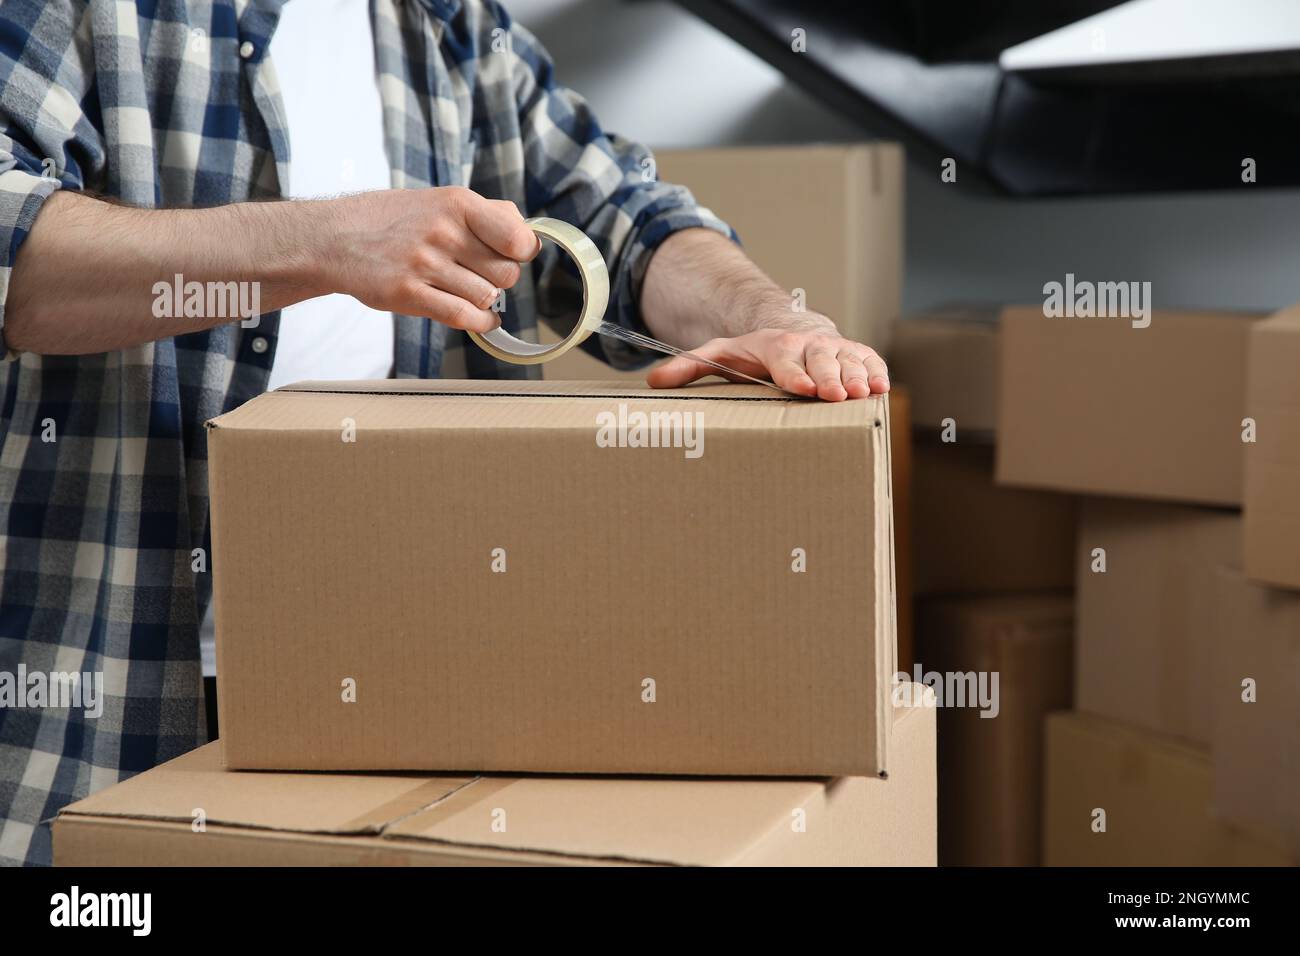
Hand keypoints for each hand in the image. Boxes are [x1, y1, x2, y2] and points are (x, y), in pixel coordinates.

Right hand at [321, 187, 539, 332]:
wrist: (335, 238)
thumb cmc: (393, 220)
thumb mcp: (439, 200)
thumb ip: (485, 214)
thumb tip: (526, 233)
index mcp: (457, 204)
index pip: (517, 237)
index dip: (523, 252)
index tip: (513, 256)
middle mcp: (443, 232)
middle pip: (506, 274)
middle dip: (501, 280)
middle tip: (482, 276)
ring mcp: (425, 264)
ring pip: (486, 297)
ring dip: (485, 301)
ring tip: (471, 294)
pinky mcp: (409, 294)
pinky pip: (464, 317)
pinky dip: (481, 323)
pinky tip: (482, 319)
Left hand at [646, 323, 889, 400]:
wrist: (789, 332)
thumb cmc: (753, 354)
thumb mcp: (719, 356)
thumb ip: (689, 368)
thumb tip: (652, 381)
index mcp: (774, 346)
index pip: (784, 359)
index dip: (793, 374)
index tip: (801, 389)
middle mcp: (807, 344)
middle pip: (820, 359)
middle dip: (829, 376)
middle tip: (837, 395)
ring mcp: (833, 348)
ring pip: (847, 360)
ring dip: (856, 376)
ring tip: (865, 393)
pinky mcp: (854, 354)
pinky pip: (869, 360)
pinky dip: (877, 371)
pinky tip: (882, 387)